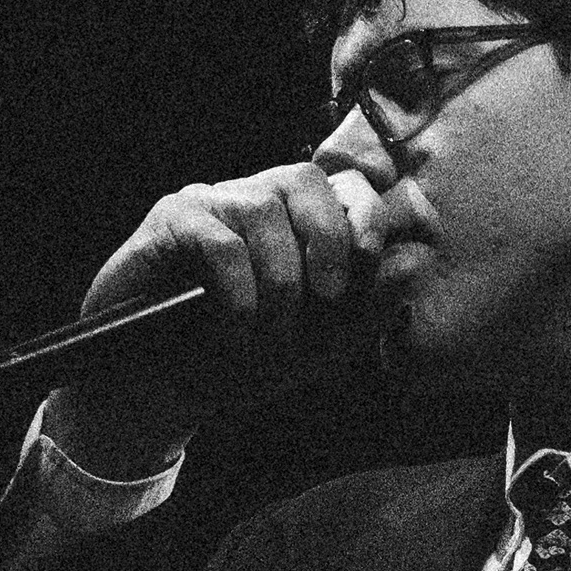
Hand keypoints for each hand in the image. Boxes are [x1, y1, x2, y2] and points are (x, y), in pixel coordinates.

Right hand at [49, 159, 387, 473]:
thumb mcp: (315, 345)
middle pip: (307, 179)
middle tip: (330, 297)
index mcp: (293, 221)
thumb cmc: (236, 362)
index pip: (344, 184)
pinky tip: (235, 328)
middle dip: (332, 239)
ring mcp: (207, 204)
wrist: (157, 392)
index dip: (367, 215)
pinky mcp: (168, 222)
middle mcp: (251, 199)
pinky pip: (218, 239)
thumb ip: (365, 308)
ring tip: (267, 334)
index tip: (372, 263)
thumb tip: (413, 262)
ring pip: (264, 210)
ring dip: (280, 282)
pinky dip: (239, 291)